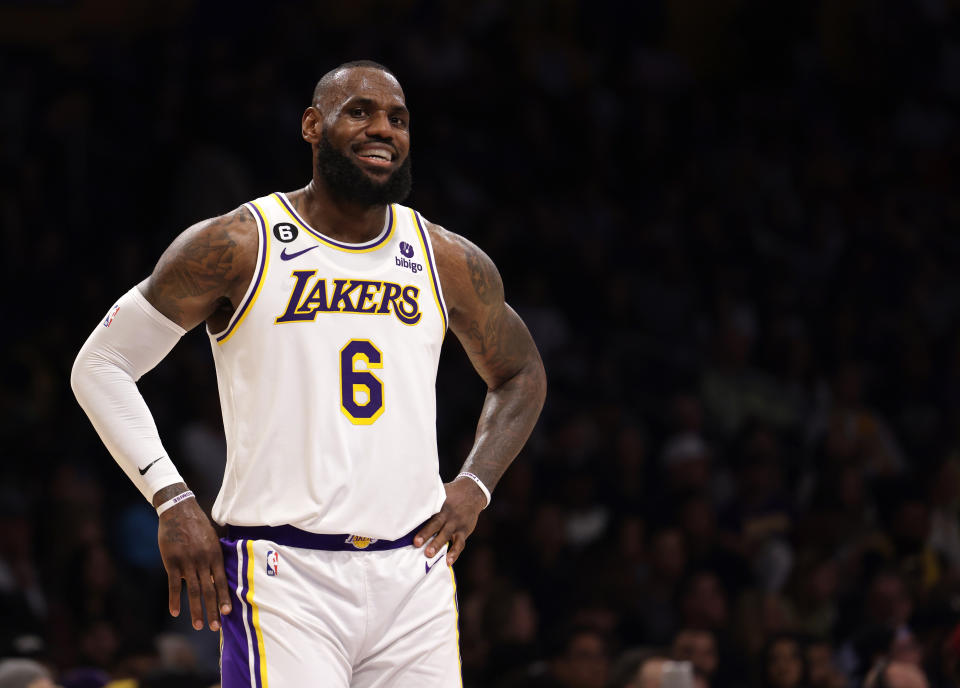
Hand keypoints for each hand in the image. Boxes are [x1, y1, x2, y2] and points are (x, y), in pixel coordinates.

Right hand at [156, 488, 230, 630]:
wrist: (178, 510)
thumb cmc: (197, 525)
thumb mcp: (211, 539)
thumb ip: (214, 557)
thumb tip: (217, 576)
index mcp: (215, 555)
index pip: (221, 581)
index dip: (224, 598)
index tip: (227, 613)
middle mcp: (203, 560)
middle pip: (209, 589)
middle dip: (212, 610)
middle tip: (216, 627)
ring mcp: (187, 562)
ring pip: (193, 590)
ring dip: (196, 610)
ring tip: (198, 625)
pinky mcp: (172, 562)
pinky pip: (174, 584)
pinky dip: (175, 599)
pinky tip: (175, 612)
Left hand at [414, 477, 486, 565]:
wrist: (473, 493)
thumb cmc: (451, 494)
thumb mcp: (441, 492)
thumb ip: (428, 500)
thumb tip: (406, 505)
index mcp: (439, 503)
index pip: (428, 510)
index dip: (419, 517)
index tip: (408, 525)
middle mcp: (447, 513)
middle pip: (436, 523)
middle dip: (426, 533)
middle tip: (416, 543)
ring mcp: (456, 523)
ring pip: (447, 534)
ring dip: (438, 544)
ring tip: (429, 554)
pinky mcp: (464, 531)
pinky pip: (460, 543)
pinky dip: (454, 553)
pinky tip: (448, 562)